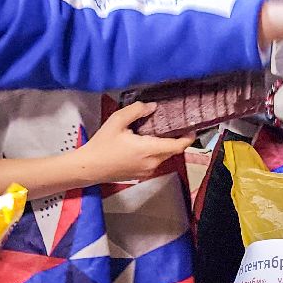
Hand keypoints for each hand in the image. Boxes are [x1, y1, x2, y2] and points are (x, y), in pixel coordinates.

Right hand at [72, 102, 193, 183]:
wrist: (89, 167)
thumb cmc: (102, 144)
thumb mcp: (117, 121)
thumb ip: (136, 111)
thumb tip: (153, 107)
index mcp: (148, 150)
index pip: (178, 146)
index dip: (188, 137)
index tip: (192, 127)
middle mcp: (152, 163)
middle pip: (172, 151)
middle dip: (177, 139)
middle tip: (174, 124)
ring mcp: (147, 171)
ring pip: (164, 157)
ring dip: (165, 145)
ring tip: (158, 132)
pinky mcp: (141, 175)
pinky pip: (155, 162)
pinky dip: (156, 152)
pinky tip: (146, 143)